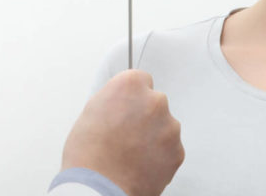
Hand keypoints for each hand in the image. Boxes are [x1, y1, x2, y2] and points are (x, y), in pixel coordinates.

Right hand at [61, 70, 183, 195]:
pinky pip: (170, 147)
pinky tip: (140, 163)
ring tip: (132, 152)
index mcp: (130, 85)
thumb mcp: (91, 111)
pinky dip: (160, 154)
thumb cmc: (88, 155)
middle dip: (144, 115)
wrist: (99, 188)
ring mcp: (169, 126)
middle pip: (154, 102)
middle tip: (126, 133)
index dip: (131, 97)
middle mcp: (154, 101)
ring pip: (164, 125)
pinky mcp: (177, 151)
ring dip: (153, 135)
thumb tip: (122, 102)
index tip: (127, 107)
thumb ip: (114, 99)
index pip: (141, 79)